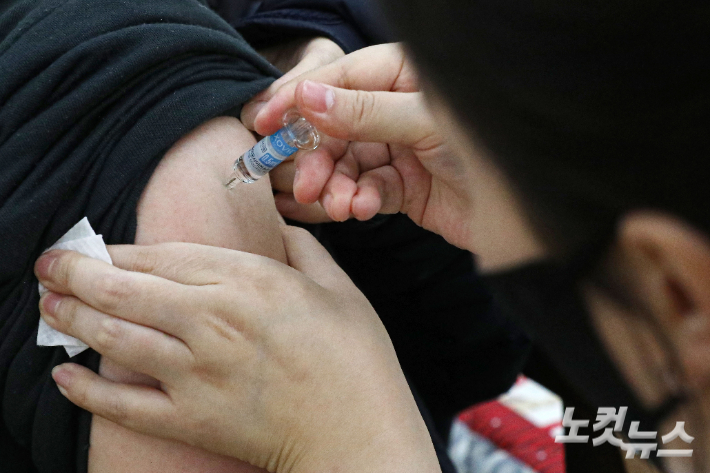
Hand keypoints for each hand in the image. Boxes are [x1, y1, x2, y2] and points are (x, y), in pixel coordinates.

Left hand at [34, 227, 439, 472]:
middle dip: (75, 274)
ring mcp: (197, 373)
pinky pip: (124, 405)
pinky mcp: (191, 420)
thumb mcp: (340, 289)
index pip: (164, 257)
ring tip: (47, 307)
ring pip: (115, 338)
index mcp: (249, 281)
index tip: (92, 245)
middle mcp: (213, 321)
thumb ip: (304, 250)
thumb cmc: (356, 358)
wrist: (358, 433)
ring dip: (71, 319)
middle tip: (48, 266)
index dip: (118, 251)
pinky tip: (64, 376)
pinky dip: (87, 391)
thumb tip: (283, 229)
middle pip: (125, 290)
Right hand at [250, 43, 474, 248]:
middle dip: (318, 157)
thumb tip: (309, 98)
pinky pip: (367, 191)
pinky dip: (359, 201)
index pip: (339, 80)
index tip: (263, 123)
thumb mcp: (425, 120)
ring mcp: (400, 150)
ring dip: (336, 185)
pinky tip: (363, 209)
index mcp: (403, 76)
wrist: (534, 208)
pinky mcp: (404, 188)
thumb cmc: (488, 146)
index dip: (298, 101)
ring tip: (339, 204)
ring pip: (347, 165)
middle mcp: (396, 109)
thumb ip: (366, 111)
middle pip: (336, 128)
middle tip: (306, 184)